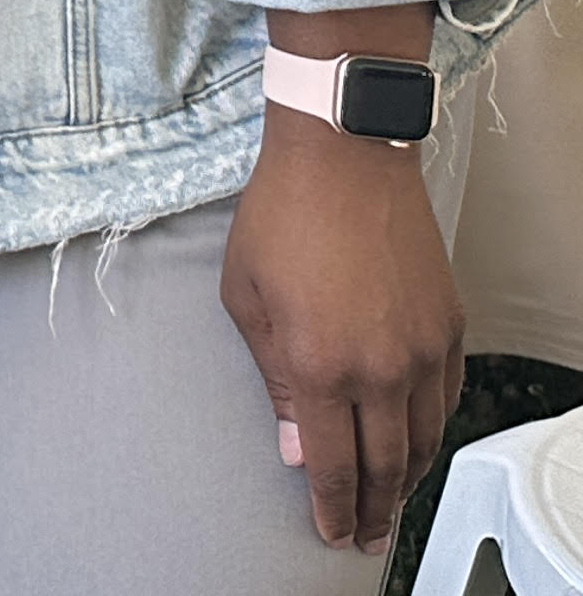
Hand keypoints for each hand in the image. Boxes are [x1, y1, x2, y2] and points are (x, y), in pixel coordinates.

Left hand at [221, 89, 461, 551]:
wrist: (344, 160)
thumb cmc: (280, 220)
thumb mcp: (247, 300)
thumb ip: (278, 384)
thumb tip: (299, 450)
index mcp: (322, 365)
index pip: (334, 463)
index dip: (332, 506)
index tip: (330, 532)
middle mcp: (382, 368)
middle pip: (385, 465)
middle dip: (373, 509)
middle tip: (363, 536)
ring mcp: (423, 350)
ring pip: (423, 439)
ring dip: (405, 478)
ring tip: (388, 503)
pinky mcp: (449, 327)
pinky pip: (446, 399)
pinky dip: (431, 431)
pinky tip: (415, 443)